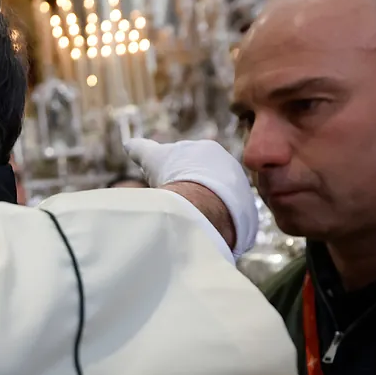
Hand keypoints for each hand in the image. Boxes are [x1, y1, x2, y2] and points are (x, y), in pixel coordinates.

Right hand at [124, 138, 257, 255]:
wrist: (202, 201)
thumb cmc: (175, 175)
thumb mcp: (151, 158)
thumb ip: (140, 149)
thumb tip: (128, 144)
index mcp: (208, 150)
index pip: (190, 159)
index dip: (176, 170)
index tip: (168, 180)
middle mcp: (228, 165)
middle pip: (207, 178)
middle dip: (194, 188)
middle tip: (178, 201)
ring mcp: (241, 188)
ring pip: (220, 198)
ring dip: (207, 206)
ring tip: (190, 218)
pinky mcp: (247, 212)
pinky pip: (230, 217)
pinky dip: (217, 222)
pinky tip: (204, 229)